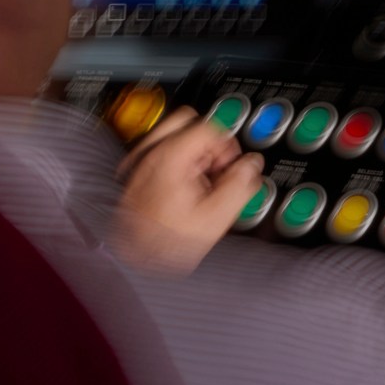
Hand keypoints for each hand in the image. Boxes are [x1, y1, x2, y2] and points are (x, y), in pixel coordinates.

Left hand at [108, 107, 263, 275]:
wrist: (133, 263)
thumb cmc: (165, 244)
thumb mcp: (216, 216)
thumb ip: (240, 184)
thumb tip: (251, 165)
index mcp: (169, 156)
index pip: (209, 126)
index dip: (227, 146)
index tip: (230, 167)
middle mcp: (148, 153)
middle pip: (188, 121)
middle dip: (209, 143)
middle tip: (216, 169)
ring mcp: (137, 163)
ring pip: (172, 135)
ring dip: (193, 152)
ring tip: (201, 182)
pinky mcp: (132, 176)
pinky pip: (158, 153)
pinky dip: (175, 163)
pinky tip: (182, 190)